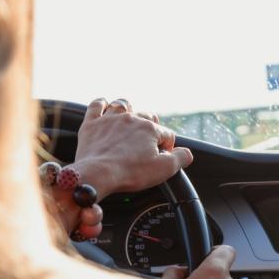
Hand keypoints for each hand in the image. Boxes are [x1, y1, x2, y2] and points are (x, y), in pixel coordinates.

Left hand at [72, 98, 193, 199]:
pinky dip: (101, 104)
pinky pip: (96, 105)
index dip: (167, 146)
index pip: (166, 134)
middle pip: (147, 116)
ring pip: (123, 105)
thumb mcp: (164, 169)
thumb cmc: (130, 172)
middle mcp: (131, 119)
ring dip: (129, 109)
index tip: (163, 157)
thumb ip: (181, 158)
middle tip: (149, 141)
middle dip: (151, 126)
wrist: (98, 174)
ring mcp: (109, 119)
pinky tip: (104, 106)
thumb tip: (187, 153)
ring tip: (130, 118)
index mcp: (150, 129)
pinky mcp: (91, 124)